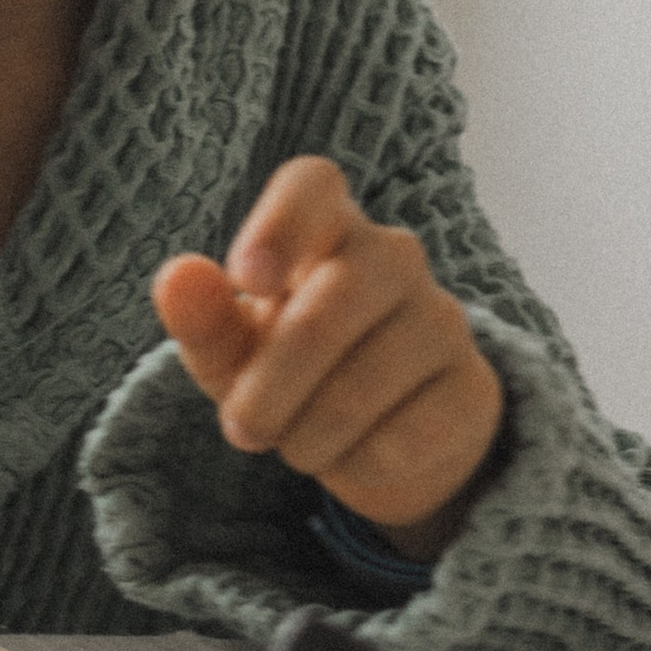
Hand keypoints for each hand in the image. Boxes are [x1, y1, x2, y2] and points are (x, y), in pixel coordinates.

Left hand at [151, 157, 503, 557]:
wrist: (386, 436)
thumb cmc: (291, 369)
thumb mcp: (234, 348)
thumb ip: (201, 315)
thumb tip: (177, 276)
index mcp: (326, 225)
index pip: (313, 184)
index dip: (279, 225)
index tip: (246, 281)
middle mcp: (393, 256)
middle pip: (324, 315)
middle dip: (268, 390)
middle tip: (241, 429)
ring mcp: (443, 318)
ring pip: (361, 387)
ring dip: (307, 438)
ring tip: (296, 444)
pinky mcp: (473, 386)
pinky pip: (402, 439)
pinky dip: (355, 466)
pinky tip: (352, 456)